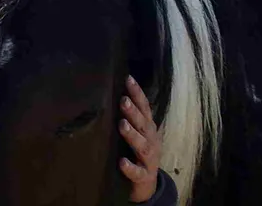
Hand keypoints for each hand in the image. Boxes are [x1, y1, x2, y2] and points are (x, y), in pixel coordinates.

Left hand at [119, 75, 161, 202]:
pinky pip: (137, 172)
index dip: (137, 94)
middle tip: (122, 100)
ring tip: (122, 125)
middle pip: (144, 124)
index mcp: (148, 128)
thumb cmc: (137, 152)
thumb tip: (111, 93)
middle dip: (134, 112)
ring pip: (142, 147)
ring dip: (133, 135)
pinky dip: (130, 167)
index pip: (144, 108)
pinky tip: (122, 162)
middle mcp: (151, 141)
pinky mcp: (144, 176)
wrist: (147, 183)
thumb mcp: (136, 132)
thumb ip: (127, 116)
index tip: (128, 79)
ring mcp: (149, 159)